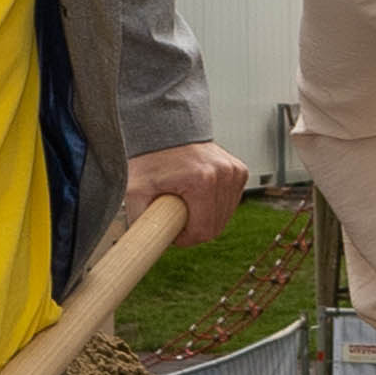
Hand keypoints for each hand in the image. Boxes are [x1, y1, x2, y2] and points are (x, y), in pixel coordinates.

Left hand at [127, 140, 249, 234]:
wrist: (166, 130)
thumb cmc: (151, 158)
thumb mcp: (136, 190)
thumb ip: (138, 219)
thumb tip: (142, 244)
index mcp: (202, 181)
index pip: (204, 231)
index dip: (187, 239)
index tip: (173, 233)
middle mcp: (223, 175)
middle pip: (216, 225)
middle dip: (196, 229)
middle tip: (176, 219)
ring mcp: (234, 172)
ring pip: (225, 215)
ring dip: (207, 217)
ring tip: (186, 204)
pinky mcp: (239, 171)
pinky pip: (230, 202)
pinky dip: (216, 204)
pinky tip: (199, 195)